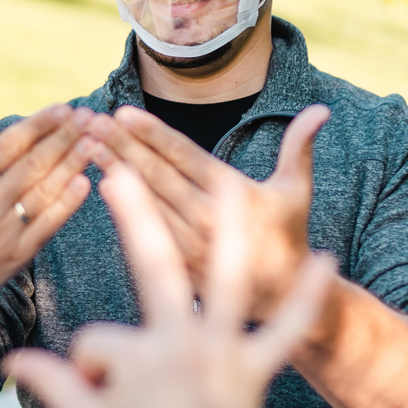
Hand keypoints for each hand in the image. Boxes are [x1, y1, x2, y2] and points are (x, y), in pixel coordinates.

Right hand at [0, 102, 100, 306]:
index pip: (7, 146)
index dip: (38, 124)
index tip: (62, 107)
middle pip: (32, 166)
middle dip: (63, 138)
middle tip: (90, 116)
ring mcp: (2, 234)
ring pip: (45, 193)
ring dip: (73, 165)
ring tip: (96, 141)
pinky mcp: (16, 257)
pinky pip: (48, 226)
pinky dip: (68, 204)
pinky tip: (86, 181)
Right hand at [5, 166, 334, 407]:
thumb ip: (52, 384)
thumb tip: (11, 363)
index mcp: (136, 358)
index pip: (100, 340)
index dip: (91, 372)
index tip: (102, 405)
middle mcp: (181, 347)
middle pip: (153, 268)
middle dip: (133, 215)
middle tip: (119, 172)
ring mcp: (223, 359)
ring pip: (226, 282)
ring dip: (232, 231)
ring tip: (234, 184)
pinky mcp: (255, 376)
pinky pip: (285, 333)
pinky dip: (306, 301)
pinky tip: (325, 260)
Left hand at [87, 103, 328, 321]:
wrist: (281, 298)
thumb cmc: (287, 235)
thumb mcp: (297, 191)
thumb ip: (300, 147)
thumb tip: (320, 109)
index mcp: (231, 194)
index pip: (183, 157)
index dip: (152, 135)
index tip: (122, 113)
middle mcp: (205, 219)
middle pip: (155, 176)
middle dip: (121, 146)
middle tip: (91, 121)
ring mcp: (187, 245)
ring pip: (143, 202)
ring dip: (113, 172)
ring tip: (86, 146)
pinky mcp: (176, 265)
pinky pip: (143, 231)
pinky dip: (119, 208)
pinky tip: (97, 183)